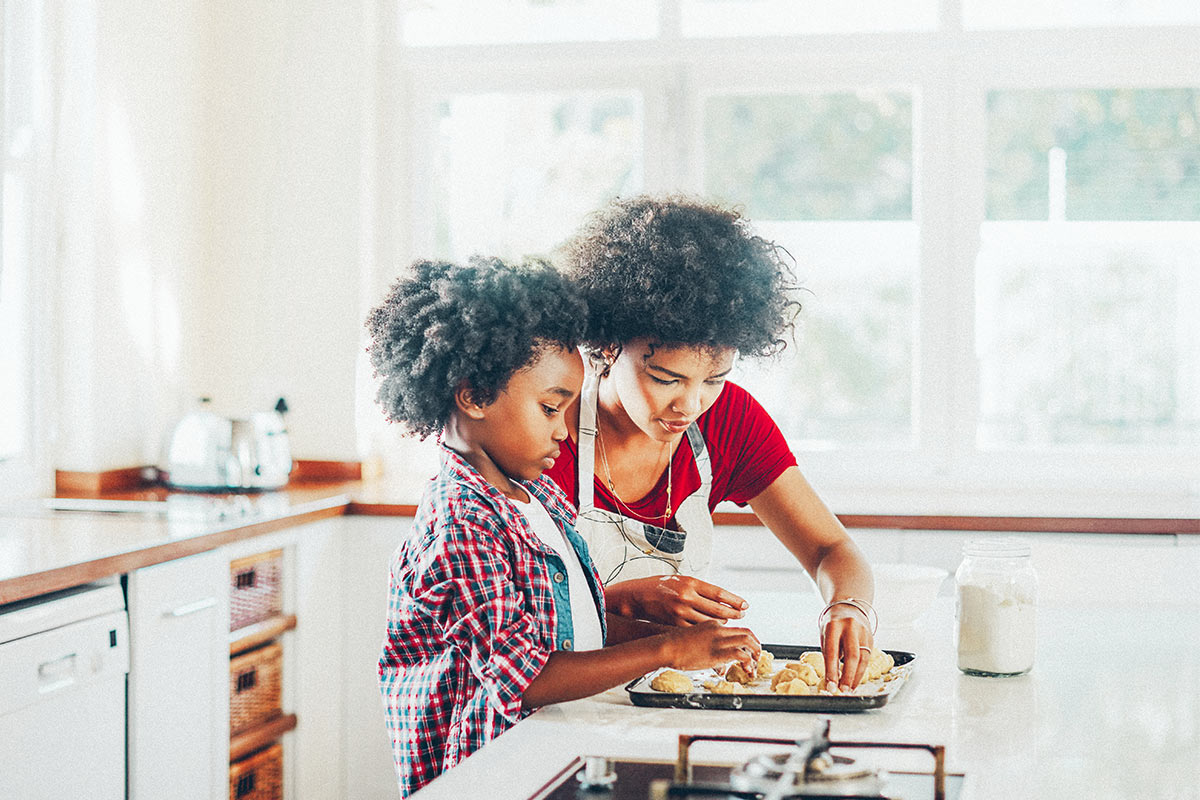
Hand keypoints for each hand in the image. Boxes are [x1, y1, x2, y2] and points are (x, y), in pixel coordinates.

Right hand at [607, 575, 748, 625]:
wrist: (638, 596)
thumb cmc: (661, 585)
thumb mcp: (682, 580)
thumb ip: (700, 589)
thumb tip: (722, 599)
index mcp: (690, 583)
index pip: (719, 593)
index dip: (734, 600)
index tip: (744, 605)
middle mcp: (686, 597)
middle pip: (717, 609)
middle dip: (733, 613)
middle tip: (741, 614)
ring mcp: (681, 612)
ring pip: (709, 622)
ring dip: (722, 623)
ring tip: (729, 621)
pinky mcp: (675, 624)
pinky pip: (697, 629)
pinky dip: (708, 629)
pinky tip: (713, 628)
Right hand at [662, 620, 759, 671]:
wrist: (666, 646)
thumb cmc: (674, 645)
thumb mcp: (694, 641)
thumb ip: (709, 649)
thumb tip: (720, 666)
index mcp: (712, 624)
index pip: (736, 629)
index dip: (746, 639)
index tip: (749, 648)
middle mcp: (718, 629)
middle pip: (746, 632)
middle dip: (756, 644)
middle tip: (757, 655)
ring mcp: (718, 640)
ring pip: (747, 640)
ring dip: (755, 652)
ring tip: (754, 664)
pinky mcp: (717, 652)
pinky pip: (740, 654)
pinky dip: (747, 662)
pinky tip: (746, 669)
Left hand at [821, 605, 873, 689]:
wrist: (849, 607)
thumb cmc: (833, 624)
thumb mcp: (825, 634)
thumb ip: (829, 652)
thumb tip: (832, 678)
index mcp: (834, 625)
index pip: (832, 651)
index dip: (832, 671)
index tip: (830, 685)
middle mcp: (850, 628)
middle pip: (852, 656)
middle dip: (848, 676)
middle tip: (843, 690)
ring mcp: (863, 632)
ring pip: (863, 659)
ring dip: (856, 677)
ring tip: (849, 689)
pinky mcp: (871, 638)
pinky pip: (867, 658)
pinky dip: (861, 671)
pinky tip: (855, 680)